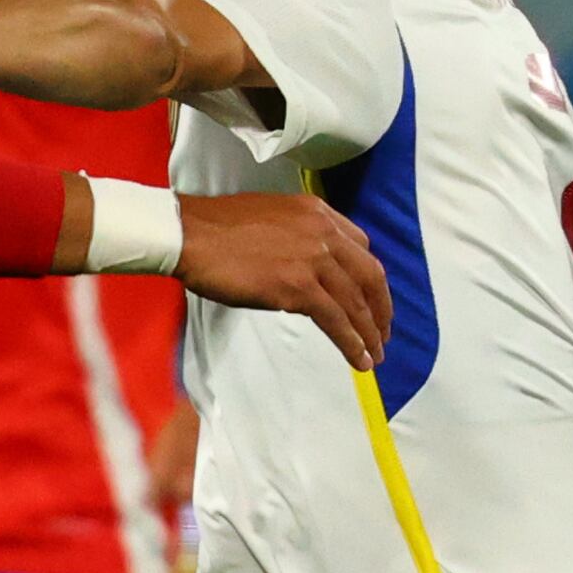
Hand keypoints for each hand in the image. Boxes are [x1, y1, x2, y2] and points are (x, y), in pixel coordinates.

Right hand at [173, 194, 392, 372]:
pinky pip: (336, 320)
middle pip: (369, 275)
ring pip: (356, 302)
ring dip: (369, 333)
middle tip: (382, 333)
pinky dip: (352, 343)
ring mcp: (313, 259)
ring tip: (375, 355)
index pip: (361, 246)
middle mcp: (323, 232)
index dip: (370, 277)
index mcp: (317, 212)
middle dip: (381, 309)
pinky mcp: (298, 287)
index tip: (371, 297)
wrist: (189, 234)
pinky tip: (359, 360)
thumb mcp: (270, 218)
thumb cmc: (215, 229)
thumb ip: (296, 236)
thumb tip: (303, 266)